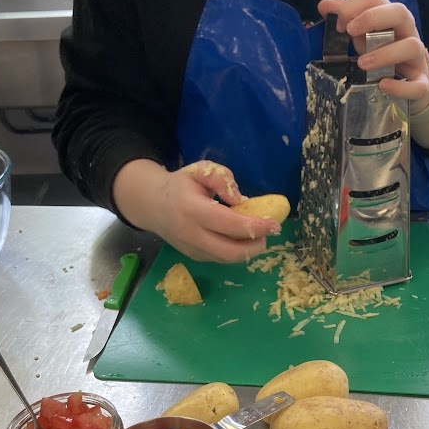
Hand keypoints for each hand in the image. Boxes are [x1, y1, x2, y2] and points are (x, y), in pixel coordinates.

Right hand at [113, 159, 280, 262]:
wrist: (153, 205)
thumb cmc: (181, 185)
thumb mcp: (200, 170)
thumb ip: (221, 178)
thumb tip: (240, 199)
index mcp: (192, 209)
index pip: (228, 224)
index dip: (254, 226)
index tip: (274, 224)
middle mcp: (190, 234)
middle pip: (229, 251)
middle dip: (255, 246)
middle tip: (269, 234)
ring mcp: (192, 249)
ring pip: (227, 259)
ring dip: (248, 251)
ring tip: (258, 236)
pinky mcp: (195, 257)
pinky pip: (220, 259)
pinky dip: (236, 251)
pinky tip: (242, 239)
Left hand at [317, 0, 428, 114]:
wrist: (407, 87)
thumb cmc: (383, 56)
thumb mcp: (364, 36)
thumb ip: (346, 20)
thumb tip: (324, 5)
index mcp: (391, 19)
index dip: (354, 6)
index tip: (339, 24)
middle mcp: (407, 33)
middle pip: (401, 12)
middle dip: (373, 18)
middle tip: (350, 32)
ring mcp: (417, 58)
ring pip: (413, 46)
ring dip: (386, 54)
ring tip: (362, 63)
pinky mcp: (421, 83)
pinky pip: (418, 85)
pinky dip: (400, 87)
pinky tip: (383, 86)